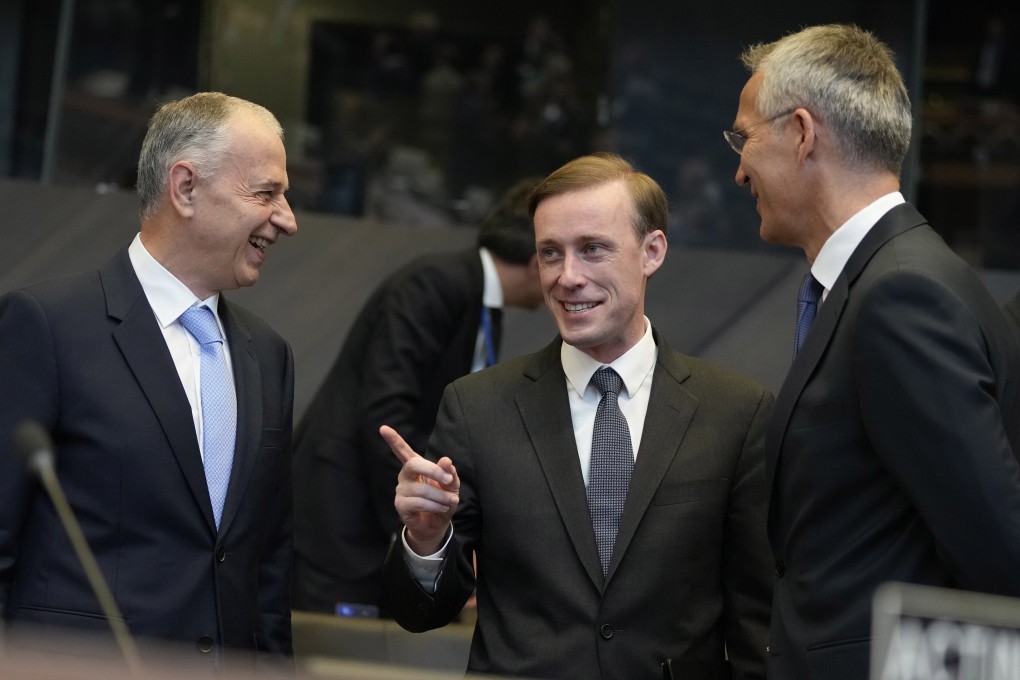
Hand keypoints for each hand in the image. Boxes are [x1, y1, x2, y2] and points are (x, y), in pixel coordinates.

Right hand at [379, 425, 458, 554]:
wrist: (438, 524)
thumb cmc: (443, 499)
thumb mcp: (451, 485)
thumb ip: (449, 472)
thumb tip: (446, 460)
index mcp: (416, 466)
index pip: (402, 450)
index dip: (394, 440)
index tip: (383, 428)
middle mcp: (405, 476)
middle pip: (413, 464)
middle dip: (433, 471)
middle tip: (449, 480)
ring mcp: (401, 490)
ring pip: (421, 488)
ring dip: (440, 496)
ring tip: (450, 501)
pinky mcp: (401, 505)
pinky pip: (418, 503)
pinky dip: (434, 506)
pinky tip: (441, 509)